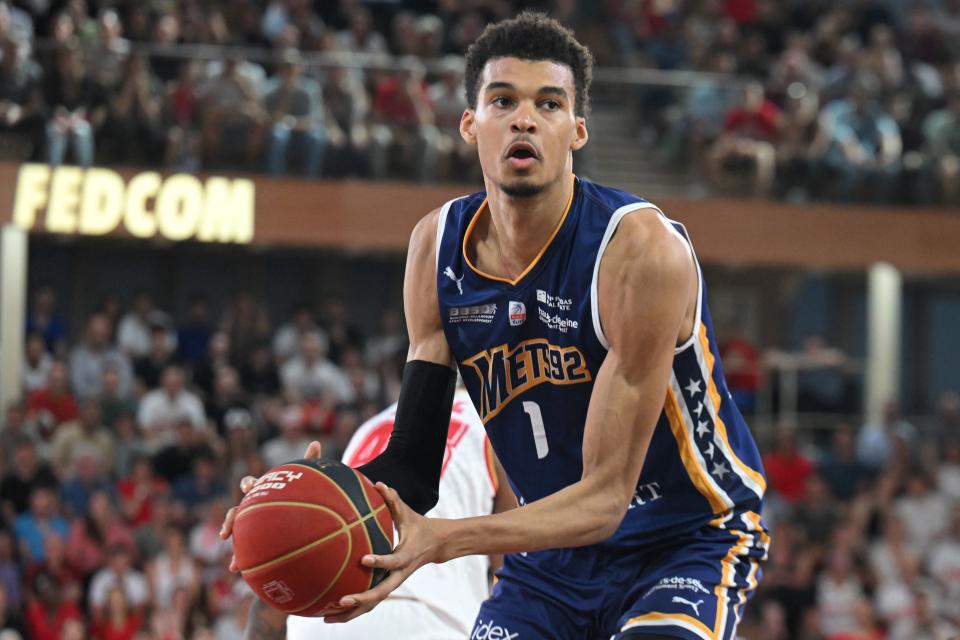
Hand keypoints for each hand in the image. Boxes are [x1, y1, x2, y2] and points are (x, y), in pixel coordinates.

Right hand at [220, 440, 323, 570]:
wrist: (298, 516)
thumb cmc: (300, 494)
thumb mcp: (306, 480)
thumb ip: (309, 462)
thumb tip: (315, 442)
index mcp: (264, 492)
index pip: (252, 485)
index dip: (248, 485)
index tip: (248, 488)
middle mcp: (254, 508)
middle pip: (238, 511)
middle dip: (232, 519)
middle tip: (228, 530)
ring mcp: (252, 526)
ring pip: (237, 532)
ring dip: (233, 545)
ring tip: (233, 558)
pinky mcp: (255, 541)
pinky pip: (243, 551)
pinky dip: (238, 559)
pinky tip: (236, 569)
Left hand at [324, 483, 440, 622]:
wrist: (437, 546)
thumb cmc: (420, 527)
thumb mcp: (409, 513)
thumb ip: (393, 500)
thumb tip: (378, 484)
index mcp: (406, 556)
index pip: (393, 561)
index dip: (380, 561)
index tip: (363, 559)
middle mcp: (399, 574)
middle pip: (381, 593)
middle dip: (361, 599)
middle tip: (341, 601)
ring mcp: (393, 583)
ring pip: (374, 603)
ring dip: (353, 613)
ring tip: (328, 618)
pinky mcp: (388, 586)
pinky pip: (370, 601)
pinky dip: (354, 609)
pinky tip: (333, 612)